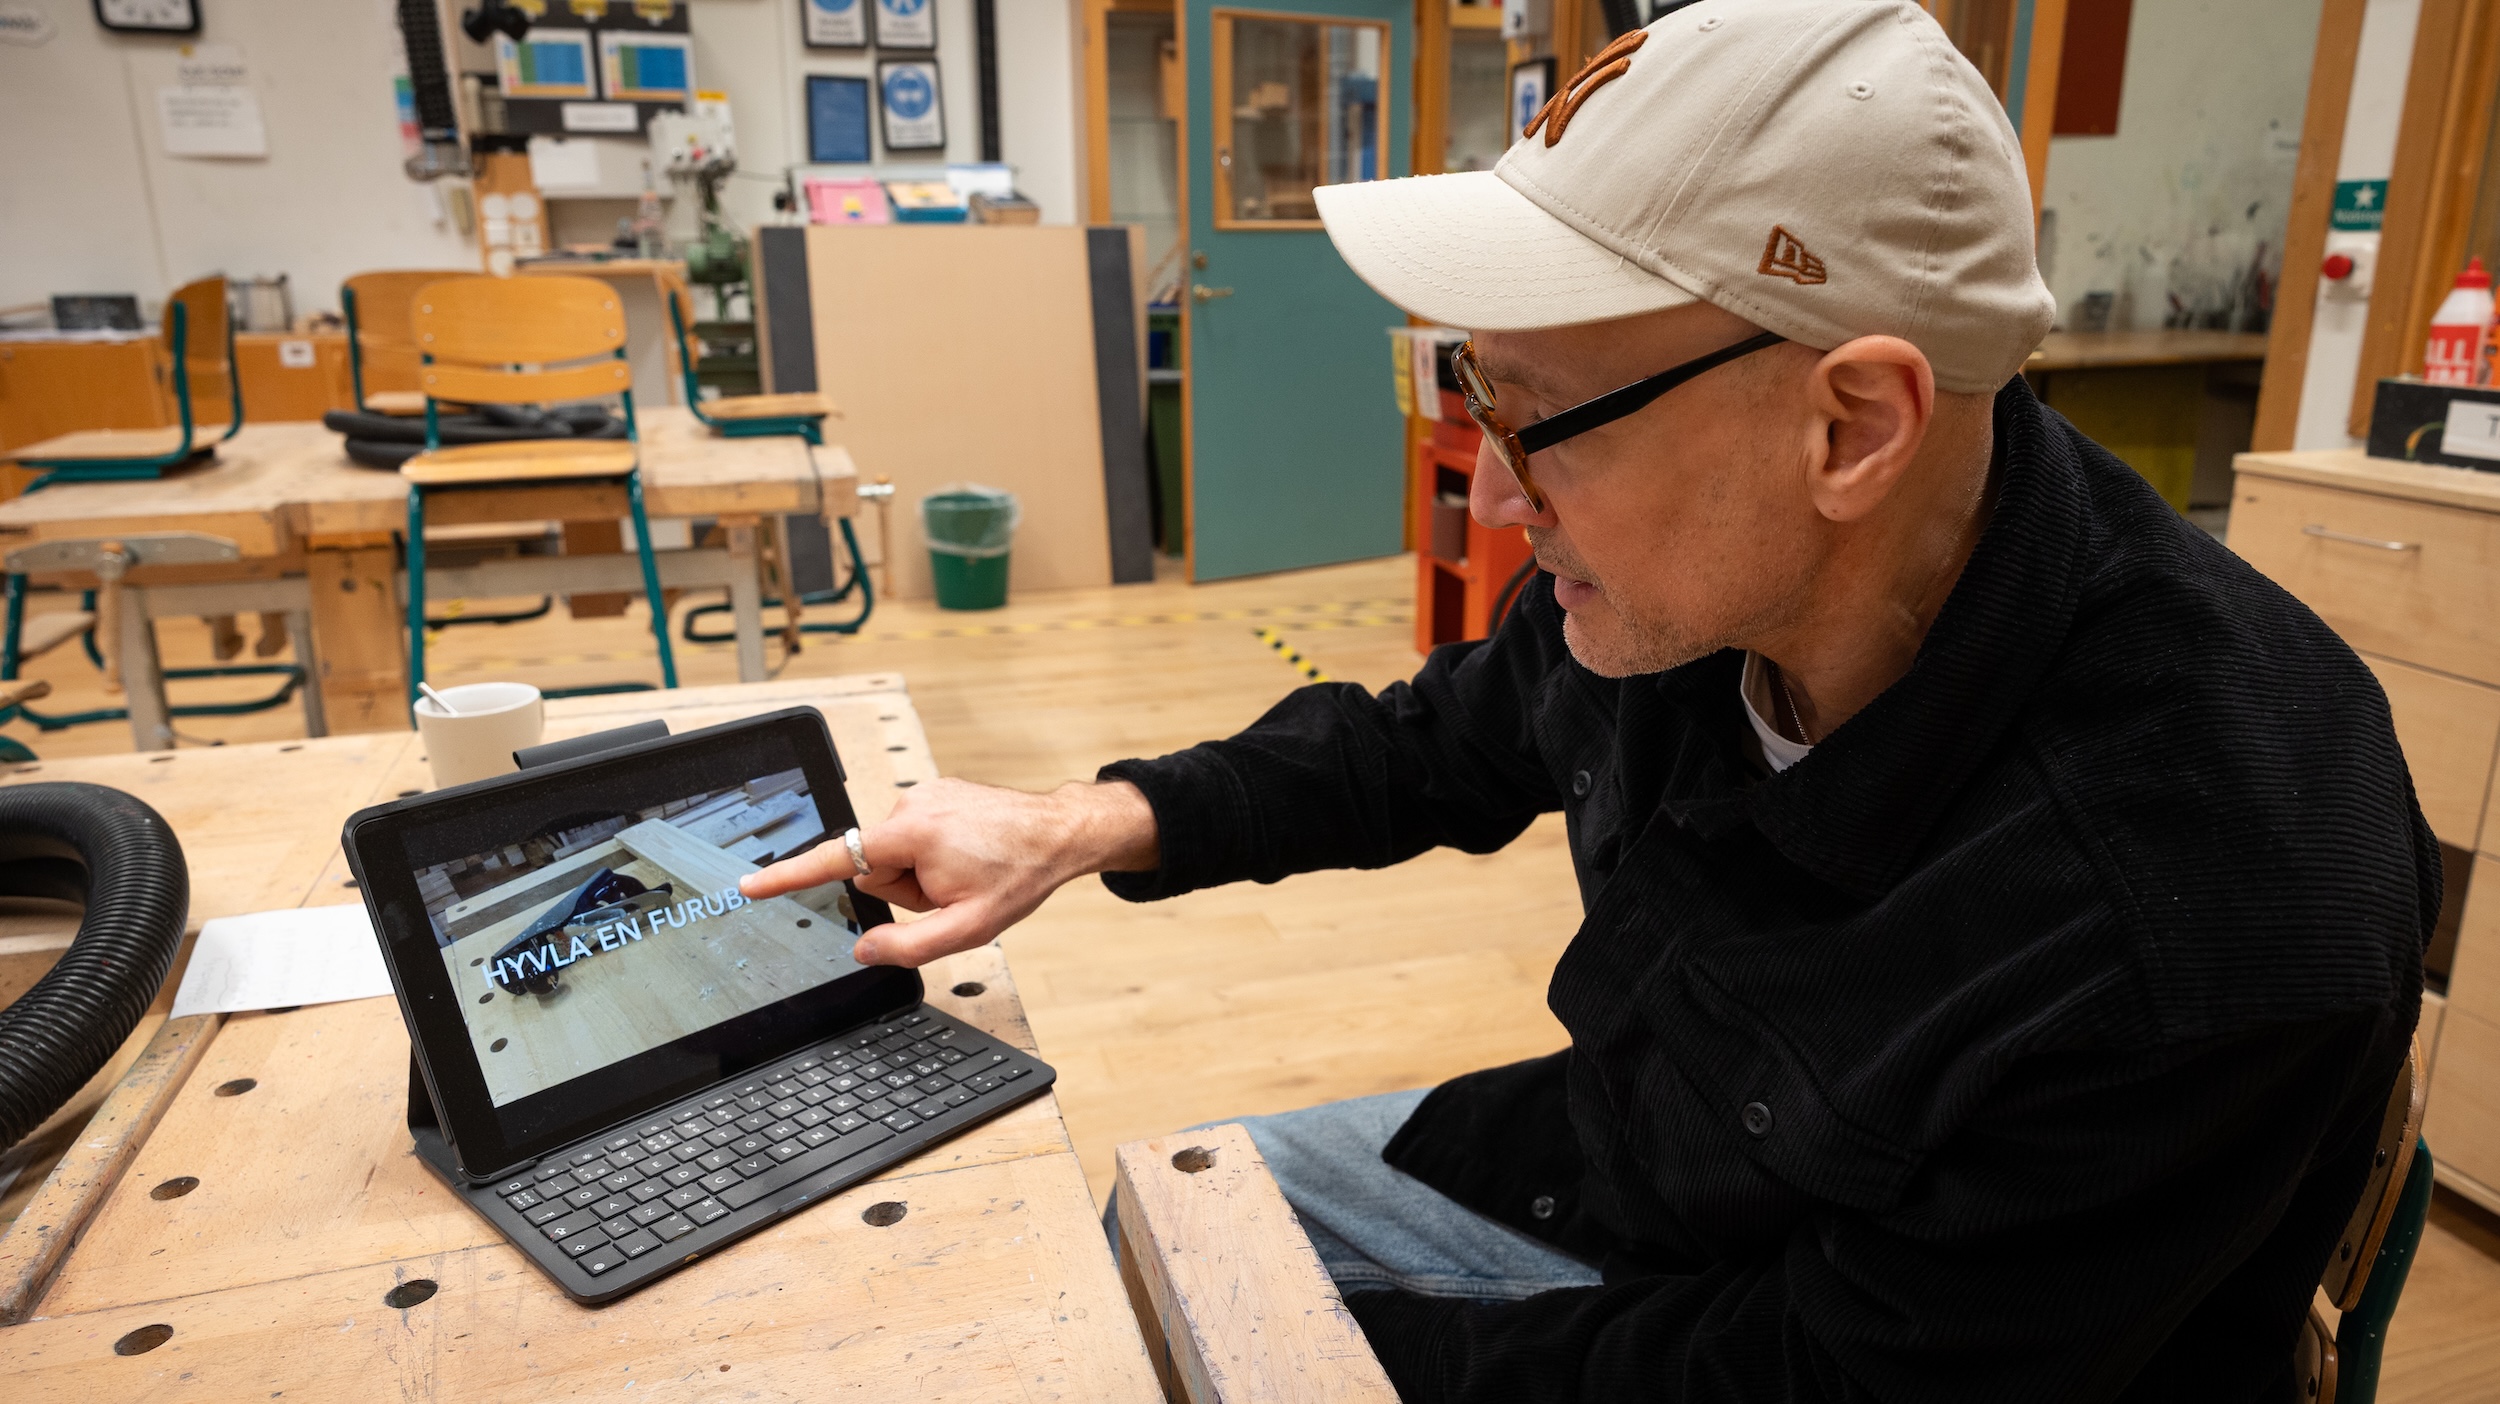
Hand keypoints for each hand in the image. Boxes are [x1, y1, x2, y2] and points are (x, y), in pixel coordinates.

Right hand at [740, 777, 1157, 967]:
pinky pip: (913, 836)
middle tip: (951, 890)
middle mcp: (909, 804)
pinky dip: (933, 853)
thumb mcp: (968, 928)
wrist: (1059, 833)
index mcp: (911, 834)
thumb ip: (908, 946)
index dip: (788, 876)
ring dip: (921, 873)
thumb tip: (864, 951)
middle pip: (874, 867)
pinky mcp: (935, 791)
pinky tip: (969, 854)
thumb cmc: (1020, 875)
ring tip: (965, 870)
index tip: (750, 885)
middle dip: (905, 889)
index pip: (834, 859)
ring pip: (895, 854)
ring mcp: (923, 794)